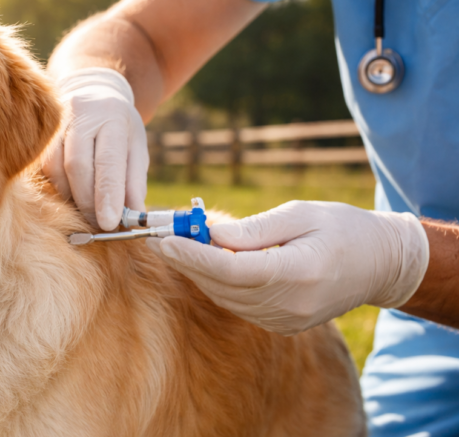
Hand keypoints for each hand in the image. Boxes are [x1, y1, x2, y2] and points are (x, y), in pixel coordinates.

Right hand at [43, 67, 148, 230]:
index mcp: (111, 116)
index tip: (108, 223)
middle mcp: (80, 113)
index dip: (107, 194)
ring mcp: (54, 121)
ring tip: (84, 211)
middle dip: (87, 201)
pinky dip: (56, 187)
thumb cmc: (117, 128)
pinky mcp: (38, 131)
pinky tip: (68, 195)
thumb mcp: (135, 147)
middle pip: (77, 166)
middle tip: (97, 224)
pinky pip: (42, 166)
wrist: (89, 92)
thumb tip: (134, 217)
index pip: (108, 160)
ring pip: (55, 168)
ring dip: (69, 197)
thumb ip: (134, 182)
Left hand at [146, 201, 429, 335]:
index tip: (164, 241)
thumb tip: (211, 234)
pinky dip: (217, 283)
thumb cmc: (343, 228)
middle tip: (158, 238)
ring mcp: (287, 320)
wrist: (380, 265)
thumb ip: (254, 229)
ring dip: (198, 272)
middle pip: (223, 285)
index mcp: (301, 272)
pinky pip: (237, 304)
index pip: (234, 269)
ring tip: (177, 244)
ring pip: (225, 297)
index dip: (195, 256)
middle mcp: (292, 304)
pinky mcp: (282, 325)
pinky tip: (204, 262)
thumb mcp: (302, 214)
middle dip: (187, 261)